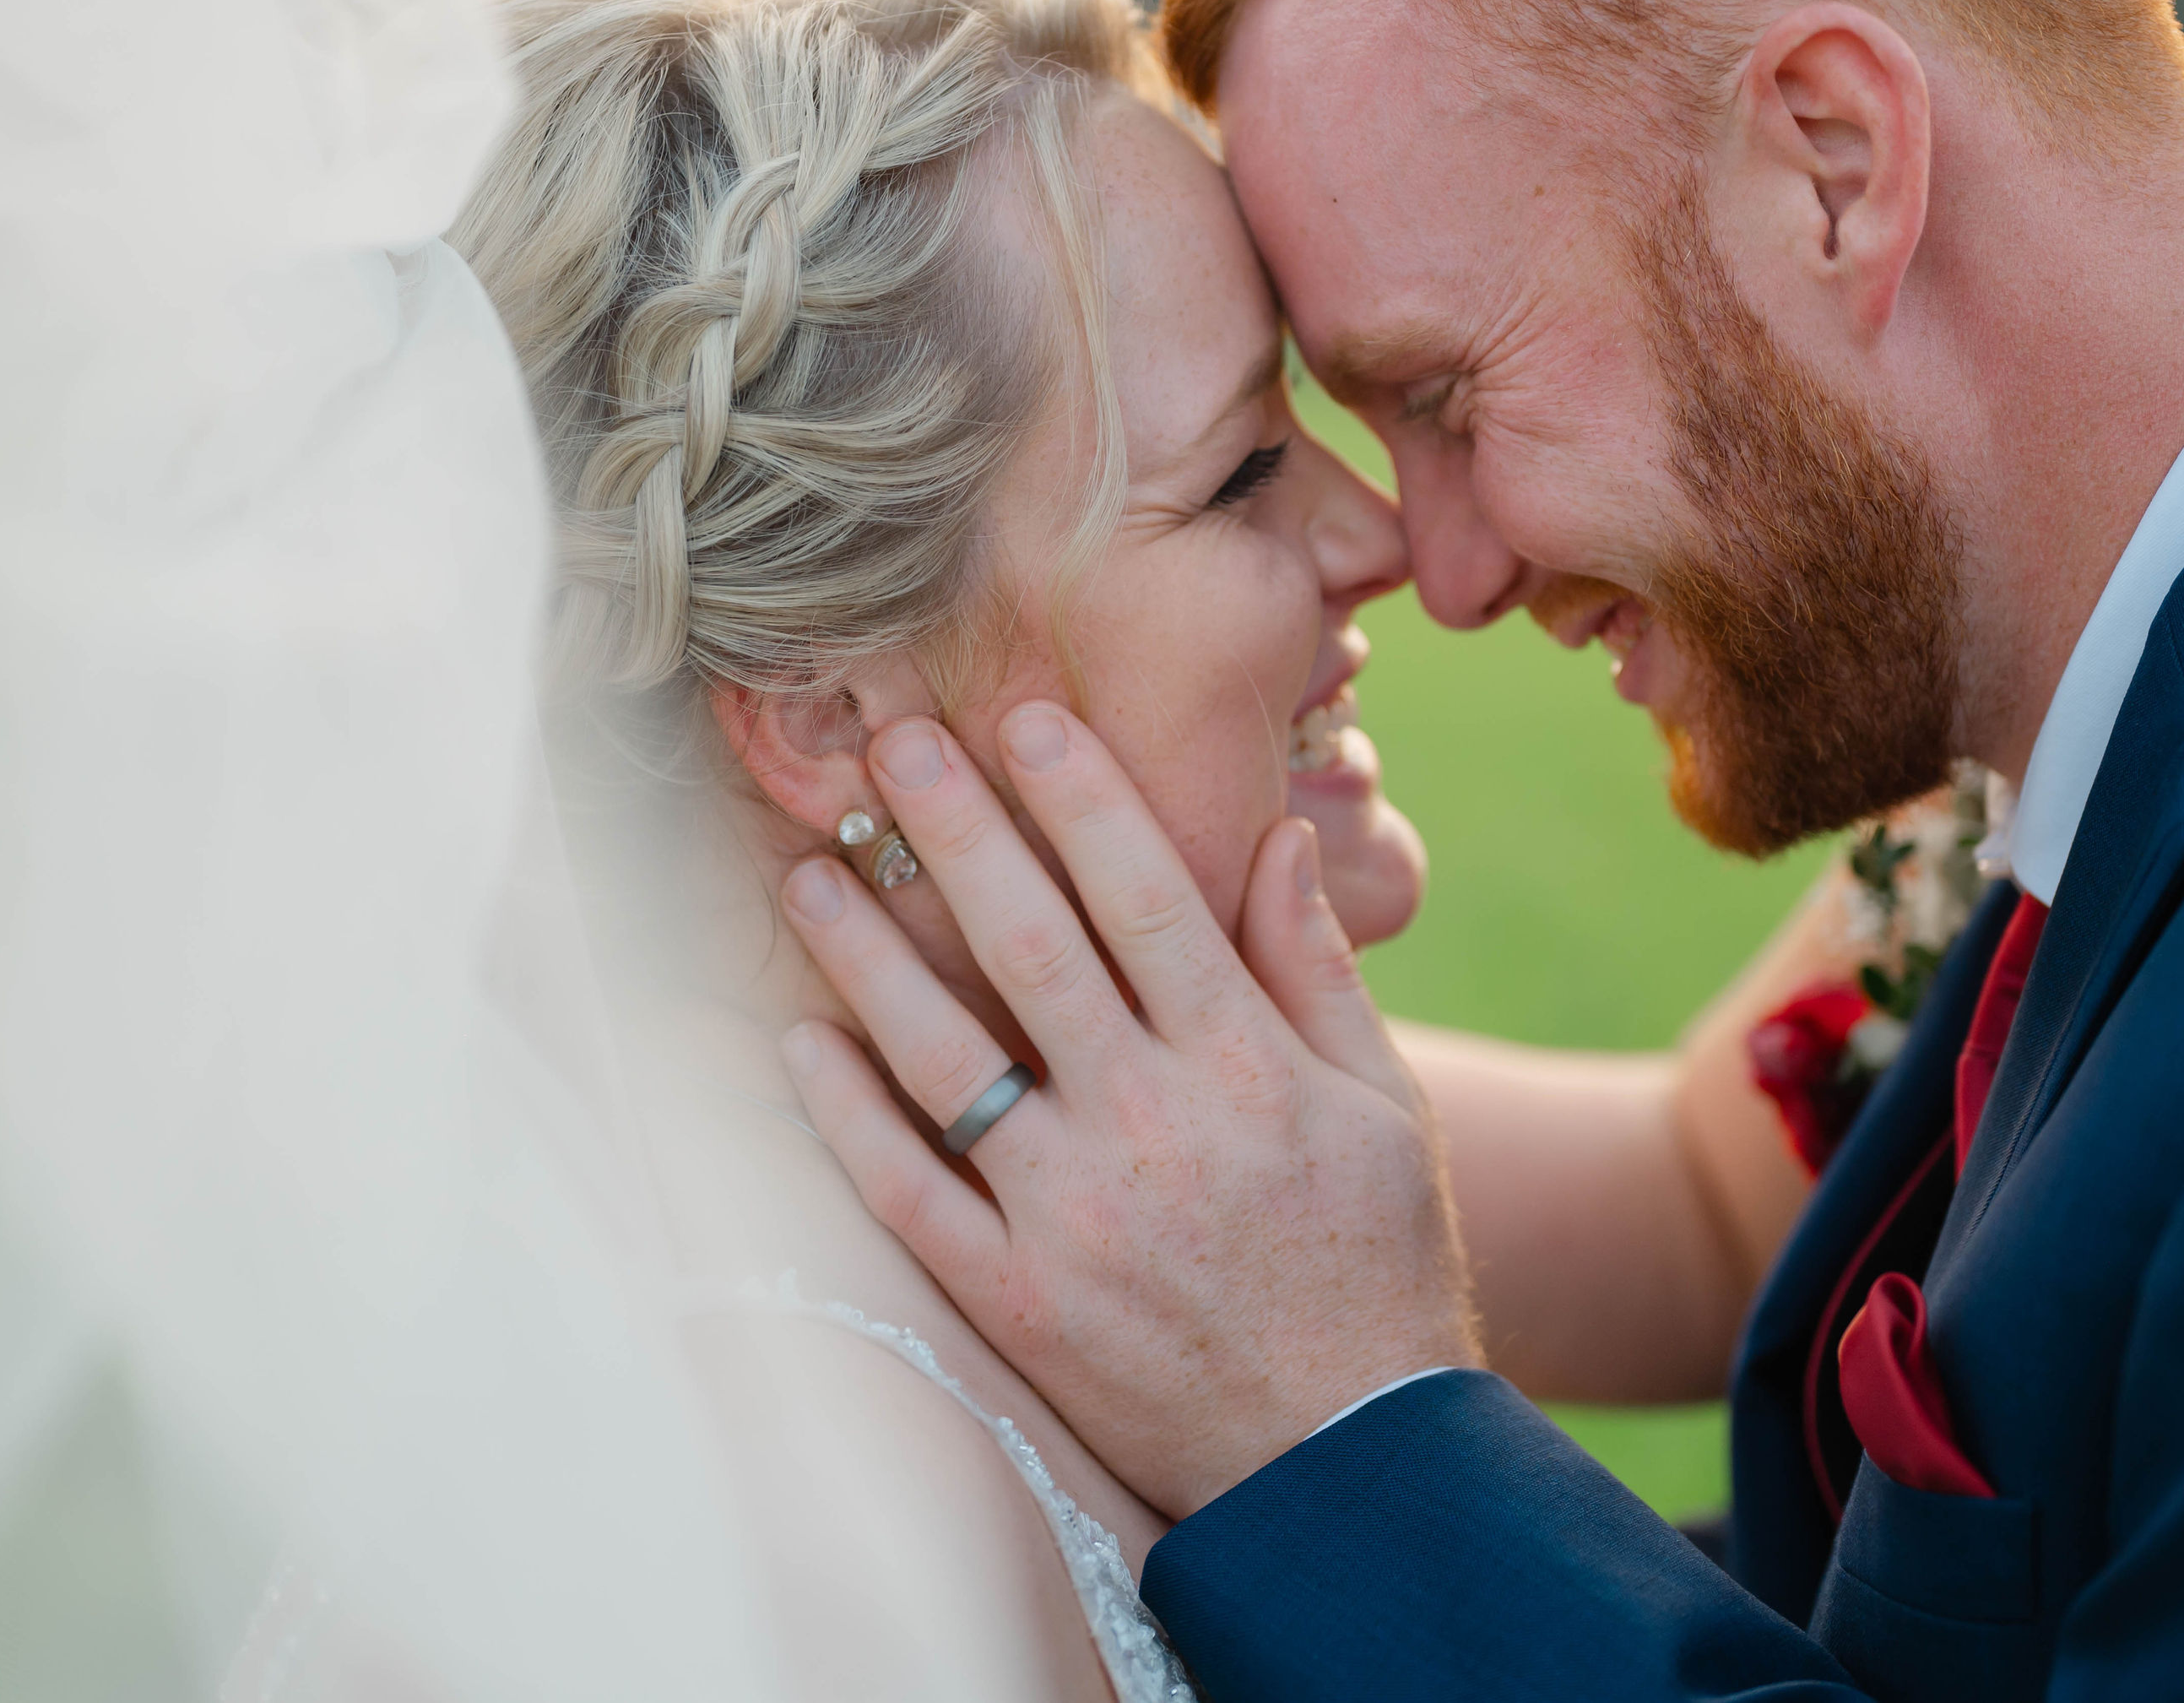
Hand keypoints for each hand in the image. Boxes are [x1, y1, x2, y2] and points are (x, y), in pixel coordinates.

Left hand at [777, 701, 1482, 1517]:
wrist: (1351, 1466)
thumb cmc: (1376, 1269)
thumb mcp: (1383, 1108)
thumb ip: (1317, 970)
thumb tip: (1275, 839)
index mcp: (1248, 1064)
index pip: (1146, 893)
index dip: (1079, 795)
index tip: (1022, 717)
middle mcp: (1154, 1125)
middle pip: (1031, 946)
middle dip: (954, 833)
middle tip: (889, 744)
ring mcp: (1075, 1218)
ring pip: (946, 1057)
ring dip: (869, 955)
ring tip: (809, 874)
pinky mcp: (1019, 1303)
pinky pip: (910, 1193)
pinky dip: (847, 1116)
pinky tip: (800, 1041)